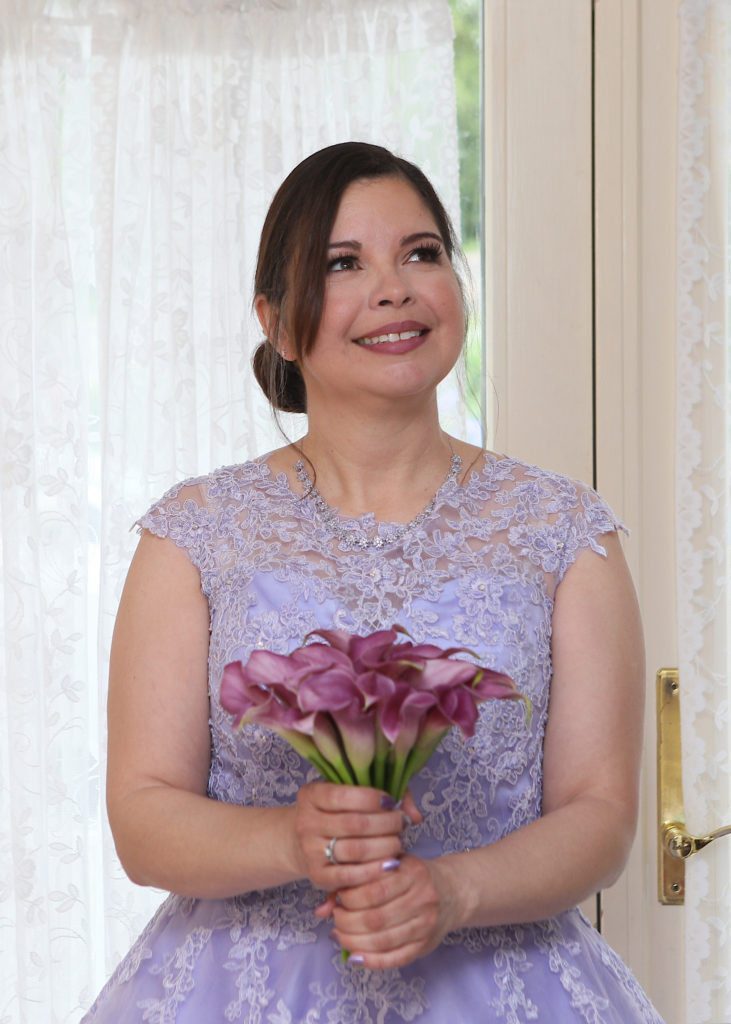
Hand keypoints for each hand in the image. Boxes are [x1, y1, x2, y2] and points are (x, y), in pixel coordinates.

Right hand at [289, 782, 407, 892]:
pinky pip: (350, 876)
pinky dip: (374, 871)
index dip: (372, 799)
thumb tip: (415, 816)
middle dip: (386, 824)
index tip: (390, 802)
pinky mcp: (317, 875)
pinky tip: (390, 864)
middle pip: (355, 824)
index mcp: (311, 795)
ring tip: (398, 842)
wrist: (306, 842)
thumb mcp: (352, 793)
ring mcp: (309, 850)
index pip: (344, 795)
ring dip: (385, 847)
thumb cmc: (339, 812)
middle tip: (401, 824)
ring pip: (355, 850)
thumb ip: (386, 795)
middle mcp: (305, 821)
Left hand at [327, 854, 460, 969]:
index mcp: (412, 873)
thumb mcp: (387, 867)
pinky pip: (395, 959)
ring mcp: (426, 924)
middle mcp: (422, 898)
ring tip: (341, 936)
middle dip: (348, 923)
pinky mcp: (425, 946)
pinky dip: (371, 961)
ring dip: (354, 943)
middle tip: (336, 921)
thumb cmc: (409, 876)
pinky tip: (355, 957)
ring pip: (383, 941)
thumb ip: (355, 881)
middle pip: (375, 919)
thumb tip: (321, 910)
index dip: (349, 899)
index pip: (373, 890)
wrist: (450, 891)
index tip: (339, 899)